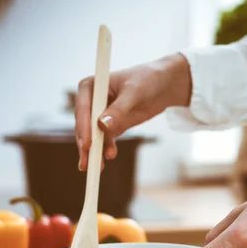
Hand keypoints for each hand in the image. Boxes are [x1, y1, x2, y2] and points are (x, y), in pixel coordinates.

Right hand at [75, 53, 191, 170]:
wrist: (163, 86)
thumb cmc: (147, 80)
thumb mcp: (134, 93)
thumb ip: (119, 110)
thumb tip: (102, 126)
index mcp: (91, 86)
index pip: (83, 109)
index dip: (84, 127)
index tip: (87, 144)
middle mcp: (92, 101)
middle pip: (84, 126)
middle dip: (86, 145)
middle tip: (88, 162)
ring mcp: (100, 115)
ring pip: (93, 137)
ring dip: (95, 152)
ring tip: (97, 167)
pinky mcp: (112, 126)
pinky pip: (105, 141)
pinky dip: (106, 149)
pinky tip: (109, 156)